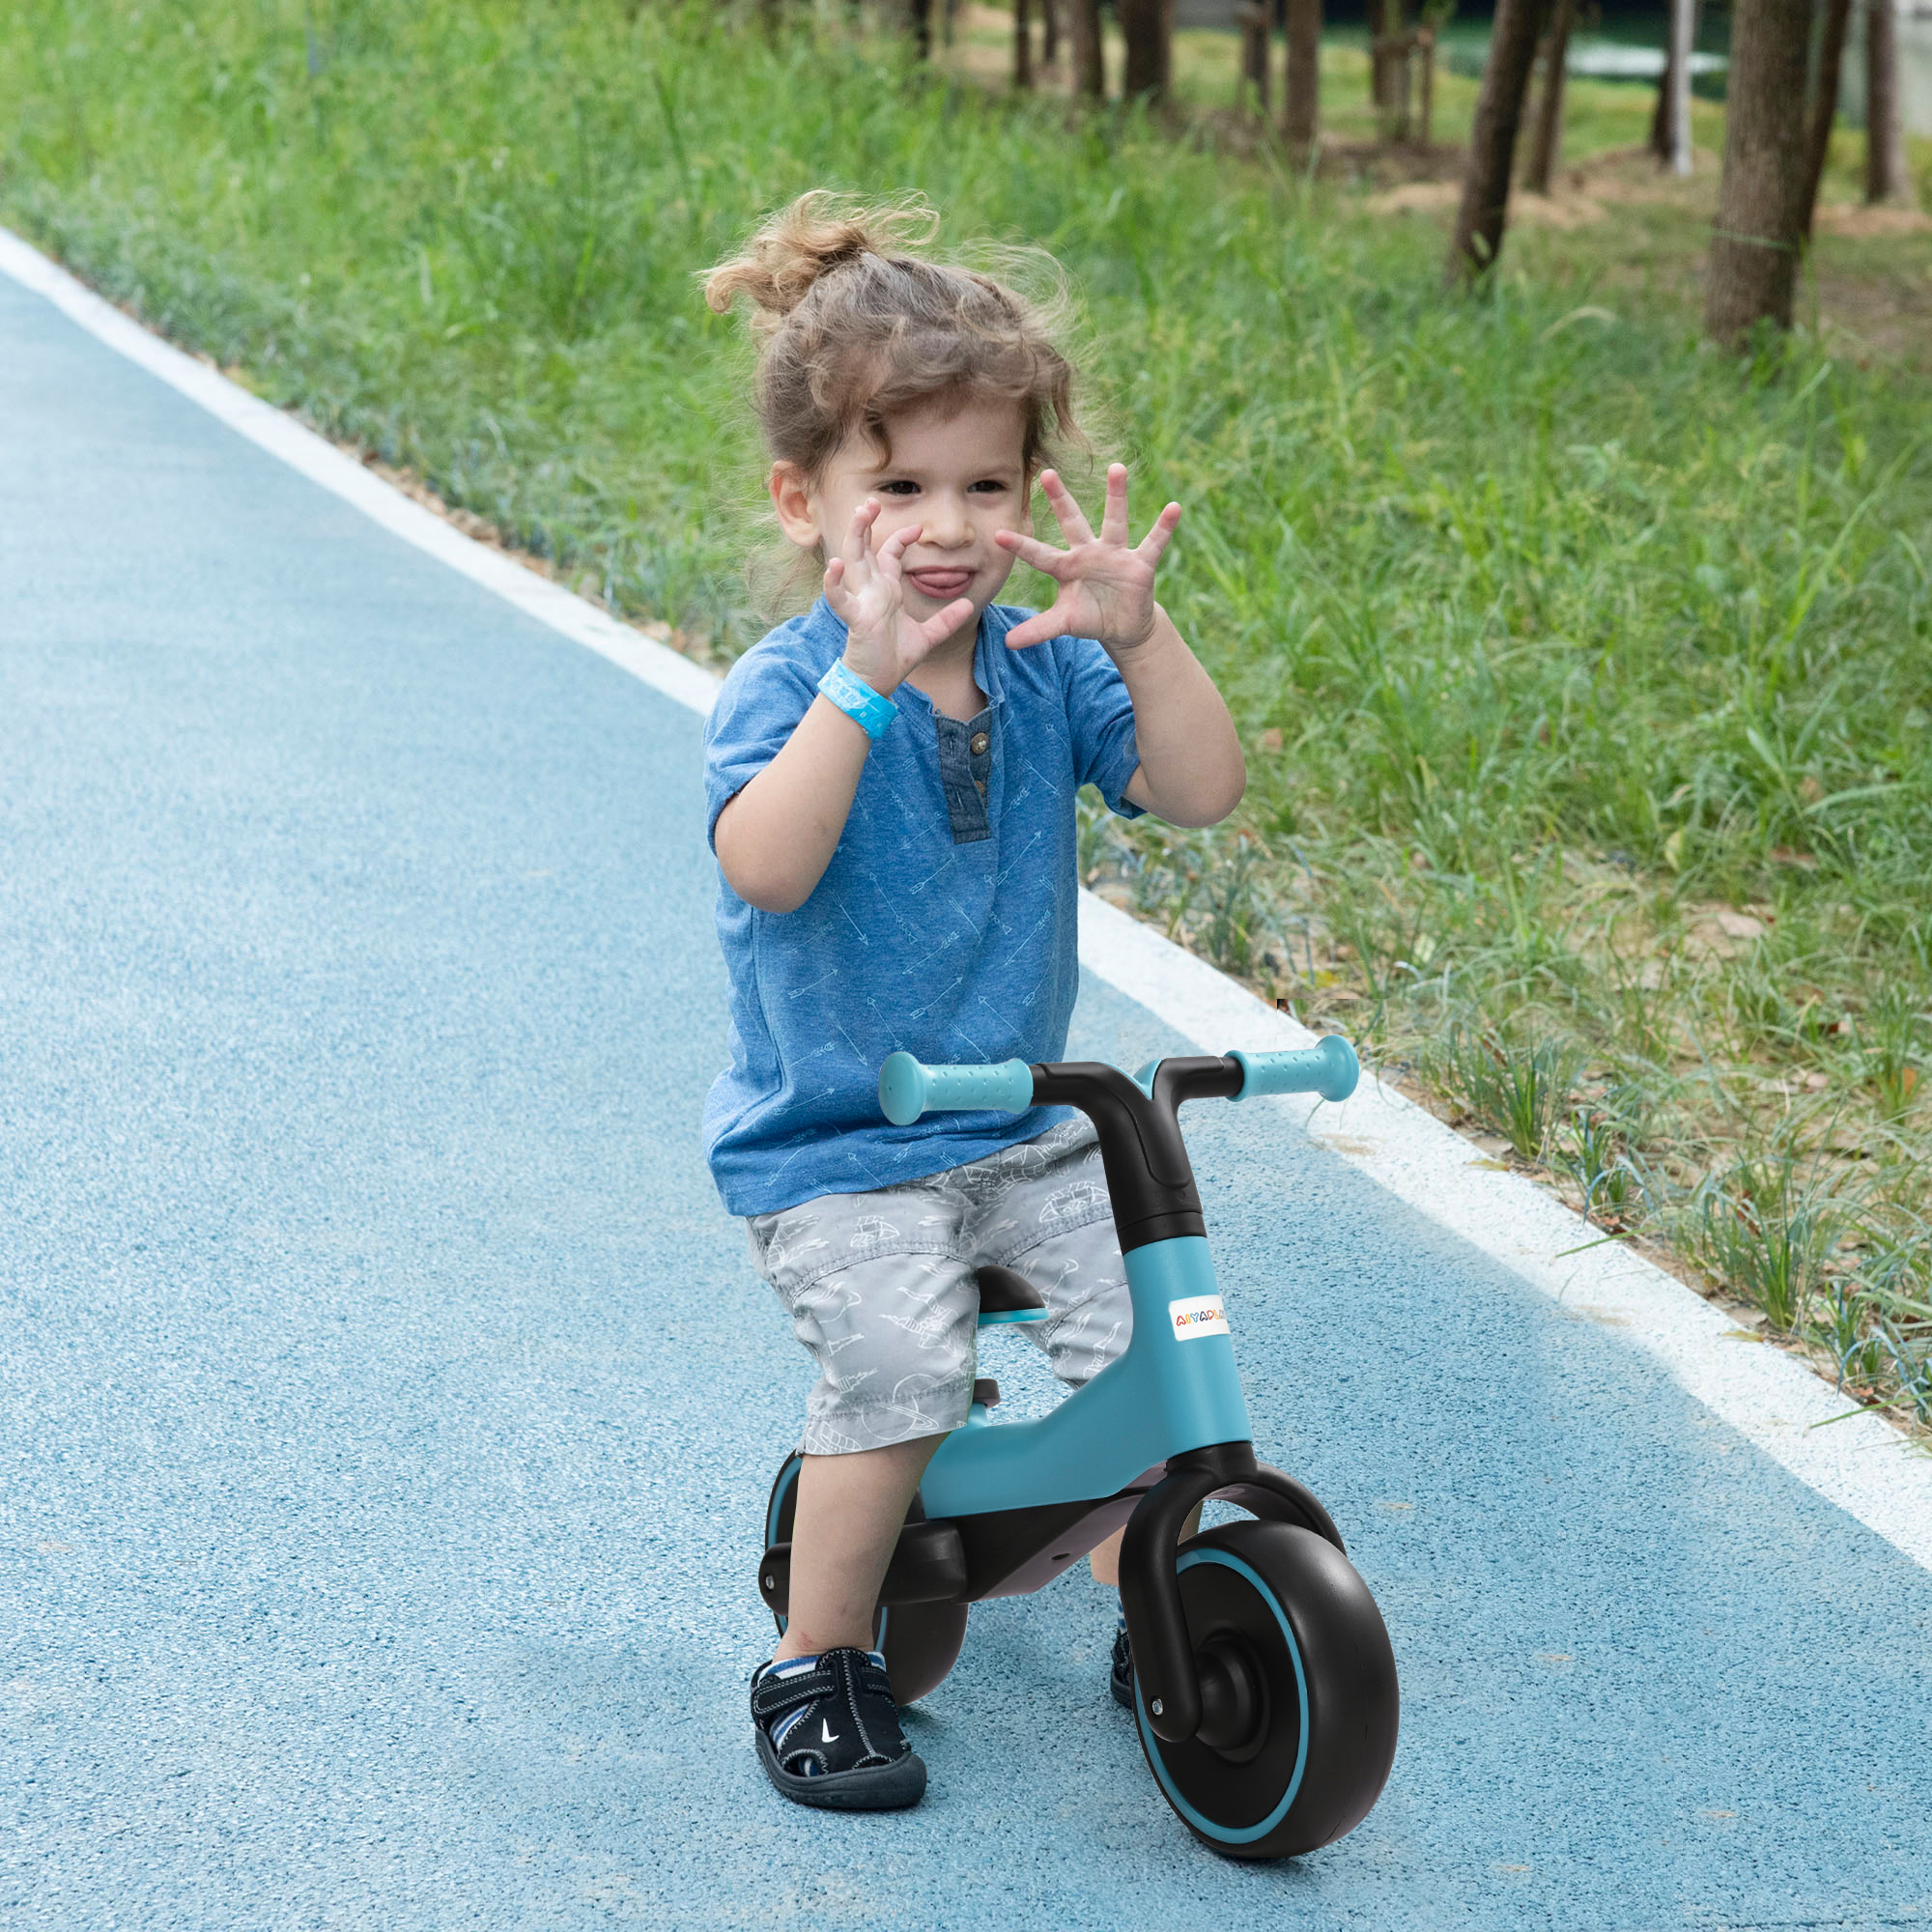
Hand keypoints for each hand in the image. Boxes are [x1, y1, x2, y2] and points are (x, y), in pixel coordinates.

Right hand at [822, 498, 975, 696]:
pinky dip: (833, 583)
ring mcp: (861, 602)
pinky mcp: (856, 619)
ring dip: (854, 538)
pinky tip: (833, 566)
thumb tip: (967, 605)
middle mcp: (871, 590)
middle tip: (872, 502)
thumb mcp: (928, 636)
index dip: (900, 537)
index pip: (888, 554)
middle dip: (866, 524)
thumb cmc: (895, 657)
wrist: (877, 683)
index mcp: (886, 590)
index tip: (918, 528)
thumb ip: (947, 620)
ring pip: (852, 562)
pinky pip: (840, 598)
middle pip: (864, 548)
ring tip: (859, 515)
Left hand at [994, 466, 1181, 652]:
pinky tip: (1174, 508)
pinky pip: (1153, 542)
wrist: (1123, 627)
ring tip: (1116, 468)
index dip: (1021, 546)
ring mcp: (1115, 555)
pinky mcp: (1140, 564)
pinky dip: (1164, 527)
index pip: (1039, 555)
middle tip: (1045, 472)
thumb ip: (1038, 629)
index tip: (997, 535)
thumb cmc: (1090, 618)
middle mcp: (1088, 553)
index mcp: (1066, 567)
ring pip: (1115, 521)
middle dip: (1060, 499)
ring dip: (1116, 495)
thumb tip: (1008, 644)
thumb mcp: (1064, 624)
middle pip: (1072, 521)